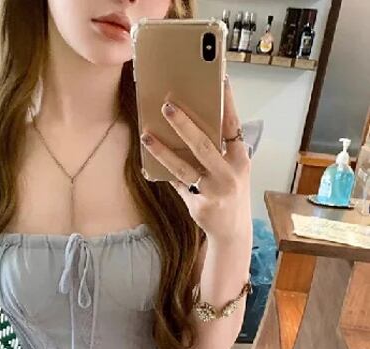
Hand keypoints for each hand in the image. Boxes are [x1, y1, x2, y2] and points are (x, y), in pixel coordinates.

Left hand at [140, 76, 251, 242]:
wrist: (232, 231)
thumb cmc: (230, 192)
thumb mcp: (233, 169)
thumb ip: (218, 150)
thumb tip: (189, 123)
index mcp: (241, 159)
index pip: (233, 126)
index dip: (227, 103)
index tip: (220, 79)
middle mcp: (229, 174)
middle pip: (204, 145)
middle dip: (184, 124)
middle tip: (167, 105)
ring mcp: (214, 191)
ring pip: (184, 167)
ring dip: (163, 150)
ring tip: (147, 135)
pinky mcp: (199, 204)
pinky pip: (176, 183)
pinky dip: (162, 172)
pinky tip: (147, 164)